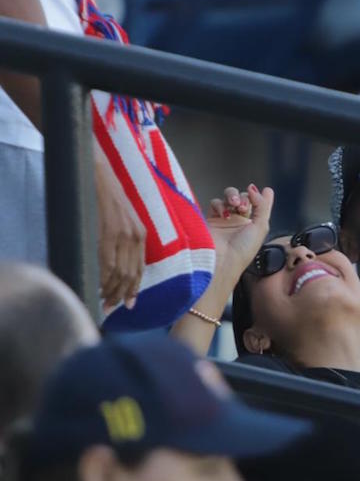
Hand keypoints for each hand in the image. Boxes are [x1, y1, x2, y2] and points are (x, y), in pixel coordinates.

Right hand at [94, 153, 145, 312]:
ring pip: (119, 272)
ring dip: (110, 290)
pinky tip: (97, 285)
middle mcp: (136, 236)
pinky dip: (103, 277)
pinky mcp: (109, 231)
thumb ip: (124, 239)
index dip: (134, 289)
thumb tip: (116, 263)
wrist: (98, 173)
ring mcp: (123, 234)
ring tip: (102, 301)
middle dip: (121, 295)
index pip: (140, 269)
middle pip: (131, 275)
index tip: (128, 305)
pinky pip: (107, 261)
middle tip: (109, 308)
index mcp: (141, 234)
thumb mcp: (123, 219)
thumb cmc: (106, 195)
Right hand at [206, 184, 273, 280]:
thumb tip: (258, 189)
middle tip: (243, 206)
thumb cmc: (242, 249)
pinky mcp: (211, 219)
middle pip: (243, 198)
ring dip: (233, 196)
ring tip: (234, 204)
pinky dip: (220, 204)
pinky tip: (224, 213)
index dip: (259, 197)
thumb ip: (262, 206)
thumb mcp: (261, 226)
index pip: (258, 205)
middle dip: (244, 198)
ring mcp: (225, 220)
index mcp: (254, 225)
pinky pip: (215, 203)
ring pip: (229, 197)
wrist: (221, 259)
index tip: (262, 191)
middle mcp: (240, 222)